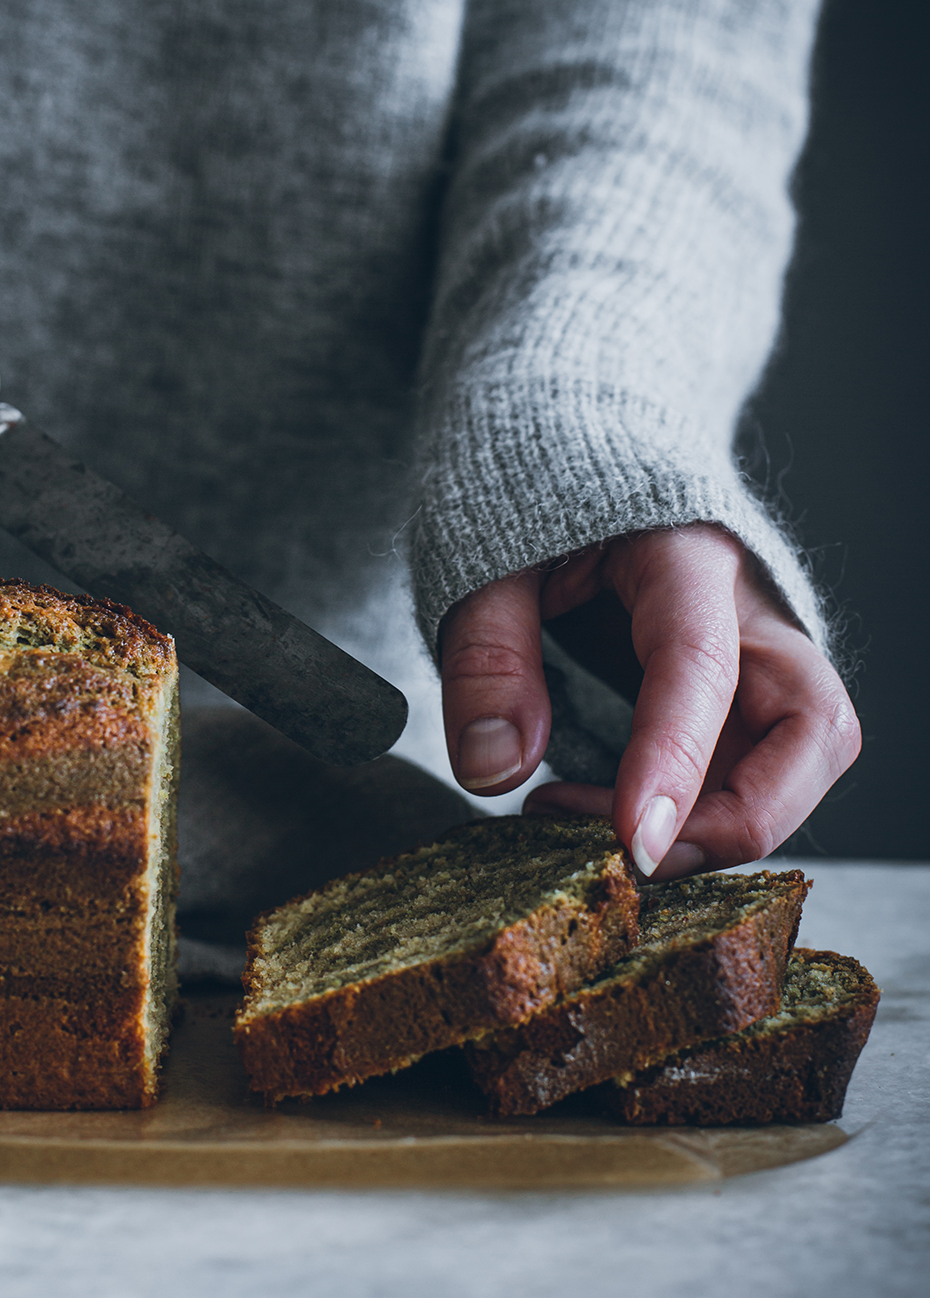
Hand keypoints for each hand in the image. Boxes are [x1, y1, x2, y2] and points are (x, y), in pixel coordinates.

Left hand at [439, 525, 859, 877]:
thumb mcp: (483, 559)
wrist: (577, 443)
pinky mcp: (746, 691)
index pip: (702, 664)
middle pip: (814, 729)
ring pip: (800, 762)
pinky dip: (699, 815)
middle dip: (741, 818)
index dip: (674, 761)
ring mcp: (759, 653)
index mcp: (684, 551)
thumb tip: (492, 769)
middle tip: (628, 854)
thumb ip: (485, 656)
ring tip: (598, 837)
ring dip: (720, 827)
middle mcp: (750, 607)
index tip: (635, 842)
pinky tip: (611, 818)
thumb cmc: (535, 496)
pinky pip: (755, 769)